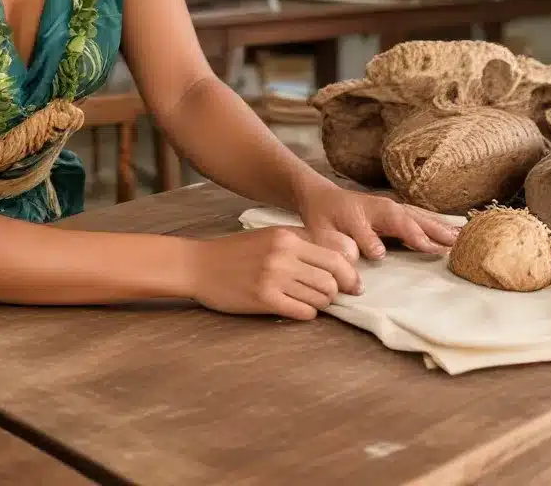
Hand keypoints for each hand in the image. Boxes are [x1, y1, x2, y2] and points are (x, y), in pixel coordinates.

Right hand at [189, 226, 362, 320]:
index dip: (349, 274)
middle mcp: (283, 255)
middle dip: (336, 293)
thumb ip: (298, 243)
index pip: (334, 257)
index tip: (352, 285)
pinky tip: (296, 308)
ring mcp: (273, 278)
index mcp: (286, 237)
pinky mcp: (264, 300)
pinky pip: (303, 312)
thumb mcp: (267, 236)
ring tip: (310, 302)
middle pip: (331, 280)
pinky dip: (306, 313)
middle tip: (330, 297)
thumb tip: (336, 260)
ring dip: (321, 304)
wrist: (198, 265)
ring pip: (320, 298)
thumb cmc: (234, 252)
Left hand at [296, 180, 459, 260]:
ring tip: (460, 240)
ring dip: (438, 227)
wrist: (323, 197)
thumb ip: (337, 245)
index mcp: (357, 214)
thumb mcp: (321, 233)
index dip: (385, 240)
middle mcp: (378, 207)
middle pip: (403, 218)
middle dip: (426, 230)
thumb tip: (363, 257)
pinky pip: (420, 216)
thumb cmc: (322, 219)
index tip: (404, 251)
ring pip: (416, 216)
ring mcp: (390, 206)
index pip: (372, 228)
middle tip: (449, 246)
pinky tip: (455, 231)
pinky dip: (438, 223)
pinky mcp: (398, 210)